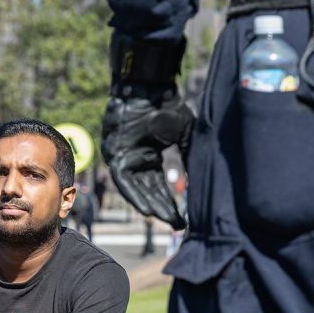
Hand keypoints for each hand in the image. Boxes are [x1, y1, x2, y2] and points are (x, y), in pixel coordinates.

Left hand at [101, 83, 192, 229]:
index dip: (169, 200)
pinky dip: (136, 196)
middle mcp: (135, 158)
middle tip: (177, 224)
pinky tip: (148, 210)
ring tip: (167, 220)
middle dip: (163, 207)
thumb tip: (198, 183)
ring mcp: (123, 157)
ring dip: (151, 205)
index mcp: (148, 154)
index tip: (181, 216)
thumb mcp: (184, 136)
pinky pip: (124, 181)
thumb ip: (189, 159)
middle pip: (148, 190)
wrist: (150, 87)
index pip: (158, 184)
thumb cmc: (167, 107)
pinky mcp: (116, 154)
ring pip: (136, 188)